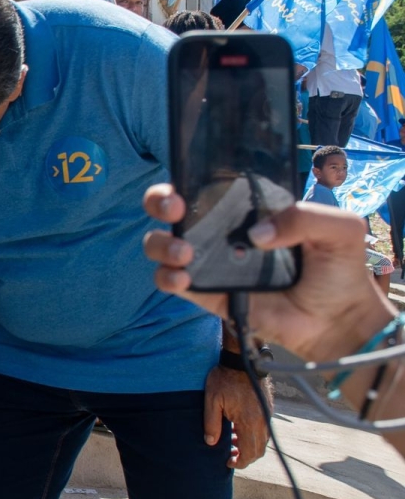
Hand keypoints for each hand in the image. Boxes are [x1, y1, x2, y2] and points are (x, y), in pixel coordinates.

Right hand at [142, 184, 393, 362]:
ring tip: (185, 254)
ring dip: (162, 244)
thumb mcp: (338, 228)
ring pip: (162, 244)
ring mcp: (211, 262)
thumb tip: (255, 235)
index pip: (208, 184)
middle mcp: (222, 231)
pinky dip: (168, 278)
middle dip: (159, 201)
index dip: (188, 178)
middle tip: (175, 208)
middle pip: (171, 209)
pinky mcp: (207, 293)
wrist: (337, 319)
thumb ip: (303, 216)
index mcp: (248, 208)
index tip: (187, 183)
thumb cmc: (338, 268)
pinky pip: (172, 282)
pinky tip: (183, 277)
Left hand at [204, 364, 268, 467]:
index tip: (228, 463)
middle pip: (259, 450)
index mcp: (249, 422)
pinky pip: (264, 430)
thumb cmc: (224, 379)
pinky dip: (253, 436)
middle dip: (245, 457)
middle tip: (230, 457)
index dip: (240, 462)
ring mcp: (267, 415)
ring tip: (232, 442)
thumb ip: (211, 424)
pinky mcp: (267, 408)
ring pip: (263, 441)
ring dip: (249, 446)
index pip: (249, 452)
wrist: (242, 361)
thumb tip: (210, 442)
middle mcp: (262, 421)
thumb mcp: (212, 401)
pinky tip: (238, 429)